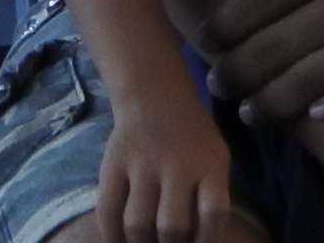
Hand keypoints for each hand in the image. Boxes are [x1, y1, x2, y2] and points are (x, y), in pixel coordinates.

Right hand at [94, 97, 242, 242]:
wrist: (155, 96)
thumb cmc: (192, 138)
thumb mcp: (215, 158)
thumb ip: (210, 196)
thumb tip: (197, 241)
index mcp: (212, 164)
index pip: (214, 214)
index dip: (206, 241)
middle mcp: (179, 164)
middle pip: (172, 225)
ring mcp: (144, 163)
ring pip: (138, 223)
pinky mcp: (113, 164)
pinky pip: (108, 210)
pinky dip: (111, 235)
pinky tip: (118, 241)